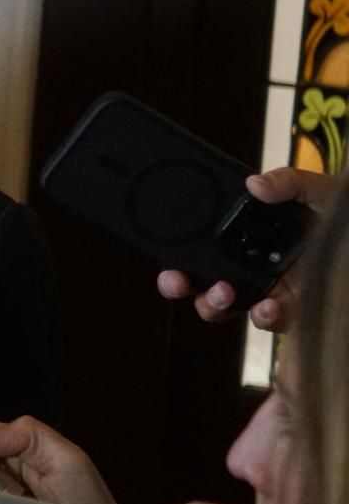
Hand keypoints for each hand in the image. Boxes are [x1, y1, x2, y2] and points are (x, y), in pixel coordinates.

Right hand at [156, 166, 334, 330]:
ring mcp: (274, 291)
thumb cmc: (345, 222)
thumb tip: (254, 184)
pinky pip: (268, 322)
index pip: (208, 245)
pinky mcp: (296, 313)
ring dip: (213, 303)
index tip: (171, 258)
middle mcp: (256, 265)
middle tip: (177, 280)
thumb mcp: (324, 193)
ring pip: (226, 306)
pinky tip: (269, 307)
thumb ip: (292, 182)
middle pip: (204, 279)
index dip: (183, 254)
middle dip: (182, 284)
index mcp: (255, 235)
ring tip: (224, 292)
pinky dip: (262, 317)